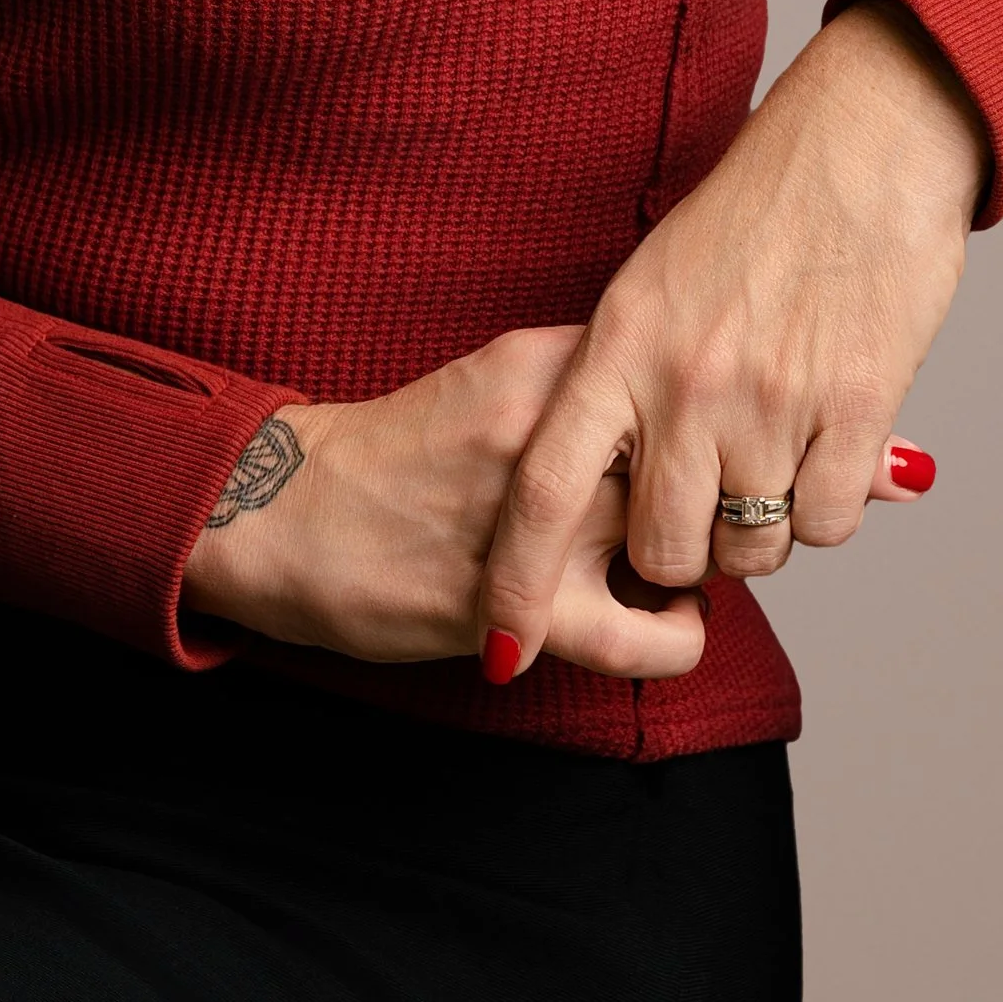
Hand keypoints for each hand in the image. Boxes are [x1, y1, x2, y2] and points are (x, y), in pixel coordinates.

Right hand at [180, 322, 710, 678]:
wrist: (286, 511)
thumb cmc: (398, 454)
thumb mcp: (495, 380)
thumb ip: (586, 384)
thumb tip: (690, 406)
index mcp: (544, 364)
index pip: (678, 379)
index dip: (708, 417)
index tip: (710, 440)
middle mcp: (549, 430)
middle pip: (692, 455)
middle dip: (715, 489)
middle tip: (712, 511)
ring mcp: (536, 517)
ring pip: (680, 537)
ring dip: (702, 559)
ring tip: (689, 565)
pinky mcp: (520, 602)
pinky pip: (644, 633)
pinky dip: (680, 637)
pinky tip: (673, 624)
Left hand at [479, 0, 986, 674]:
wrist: (865, 147)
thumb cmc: (757, 211)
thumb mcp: (654, 285)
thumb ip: (624, 382)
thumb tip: (603, 482)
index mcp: (618, 343)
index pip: (545, 491)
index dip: (517, 583)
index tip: (504, 649)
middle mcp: (686, 380)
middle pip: (662, 549)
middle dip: (680, 555)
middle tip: (705, 512)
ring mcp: (772, 397)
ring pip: (752, 549)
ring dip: (760, 533)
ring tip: (773, 462)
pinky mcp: (858, 408)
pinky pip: (827, 523)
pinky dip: (827, 510)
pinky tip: (827, 451)